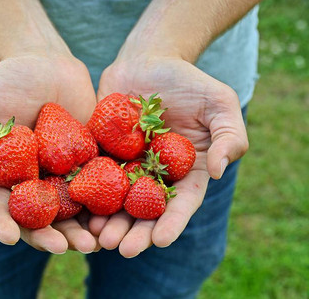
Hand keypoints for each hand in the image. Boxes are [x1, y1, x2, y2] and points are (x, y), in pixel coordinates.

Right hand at [0, 54, 98, 253]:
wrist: (45, 62)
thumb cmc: (2, 81)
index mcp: (0, 176)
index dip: (1, 222)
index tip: (8, 237)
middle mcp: (31, 182)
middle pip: (38, 217)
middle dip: (48, 235)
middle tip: (63, 247)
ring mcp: (61, 174)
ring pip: (69, 210)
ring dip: (79, 229)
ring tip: (92, 242)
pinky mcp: (88, 163)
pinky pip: (97, 187)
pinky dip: (104, 204)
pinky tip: (113, 216)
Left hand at [92, 55, 248, 256]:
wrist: (147, 60)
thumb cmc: (187, 80)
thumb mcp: (219, 103)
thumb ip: (229, 136)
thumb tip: (217, 171)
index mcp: (185, 170)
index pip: (181, 203)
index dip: (172, 223)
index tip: (160, 240)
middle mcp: (155, 174)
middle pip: (146, 210)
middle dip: (135, 231)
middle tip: (122, 248)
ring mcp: (126, 165)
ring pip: (117, 200)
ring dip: (109, 222)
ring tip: (98, 237)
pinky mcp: (101, 153)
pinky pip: (93, 177)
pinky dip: (88, 195)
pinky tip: (79, 209)